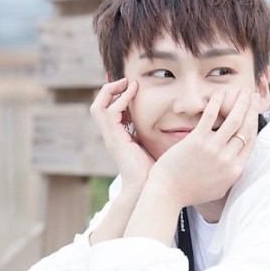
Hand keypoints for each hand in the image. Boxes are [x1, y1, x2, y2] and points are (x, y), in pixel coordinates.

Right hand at [90, 78, 154, 195]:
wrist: (146, 189)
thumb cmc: (153, 172)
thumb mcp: (153, 146)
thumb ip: (154, 134)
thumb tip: (171, 122)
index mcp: (118, 136)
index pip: (109, 110)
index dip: (118, 96)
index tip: (133, 86)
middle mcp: (111, 135)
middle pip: (98, 105)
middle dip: (110, 89)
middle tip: (126, 80)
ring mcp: (110, 137)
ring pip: (98, 106)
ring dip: (112, 91)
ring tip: (128, 82)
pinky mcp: (114, 138)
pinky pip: (110, 112)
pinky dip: (121, 99)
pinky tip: (134, 92)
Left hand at [150, 88, 260, 207]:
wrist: (167, 194)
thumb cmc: (189, 193)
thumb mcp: (218, 189)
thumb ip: (229, 176)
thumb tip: (238, 166)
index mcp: (235, 170)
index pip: (251, 142)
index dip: (255, 124)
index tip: (254, 112)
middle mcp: (228, 159)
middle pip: (246, 129)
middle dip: (252, 109)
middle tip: (252, 96)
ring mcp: (213, 149)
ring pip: (234, 120)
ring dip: (240, 103)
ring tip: (242, 92)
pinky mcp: (197, 141)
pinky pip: (210, 117)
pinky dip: (217, 102)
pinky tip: (219, 93)